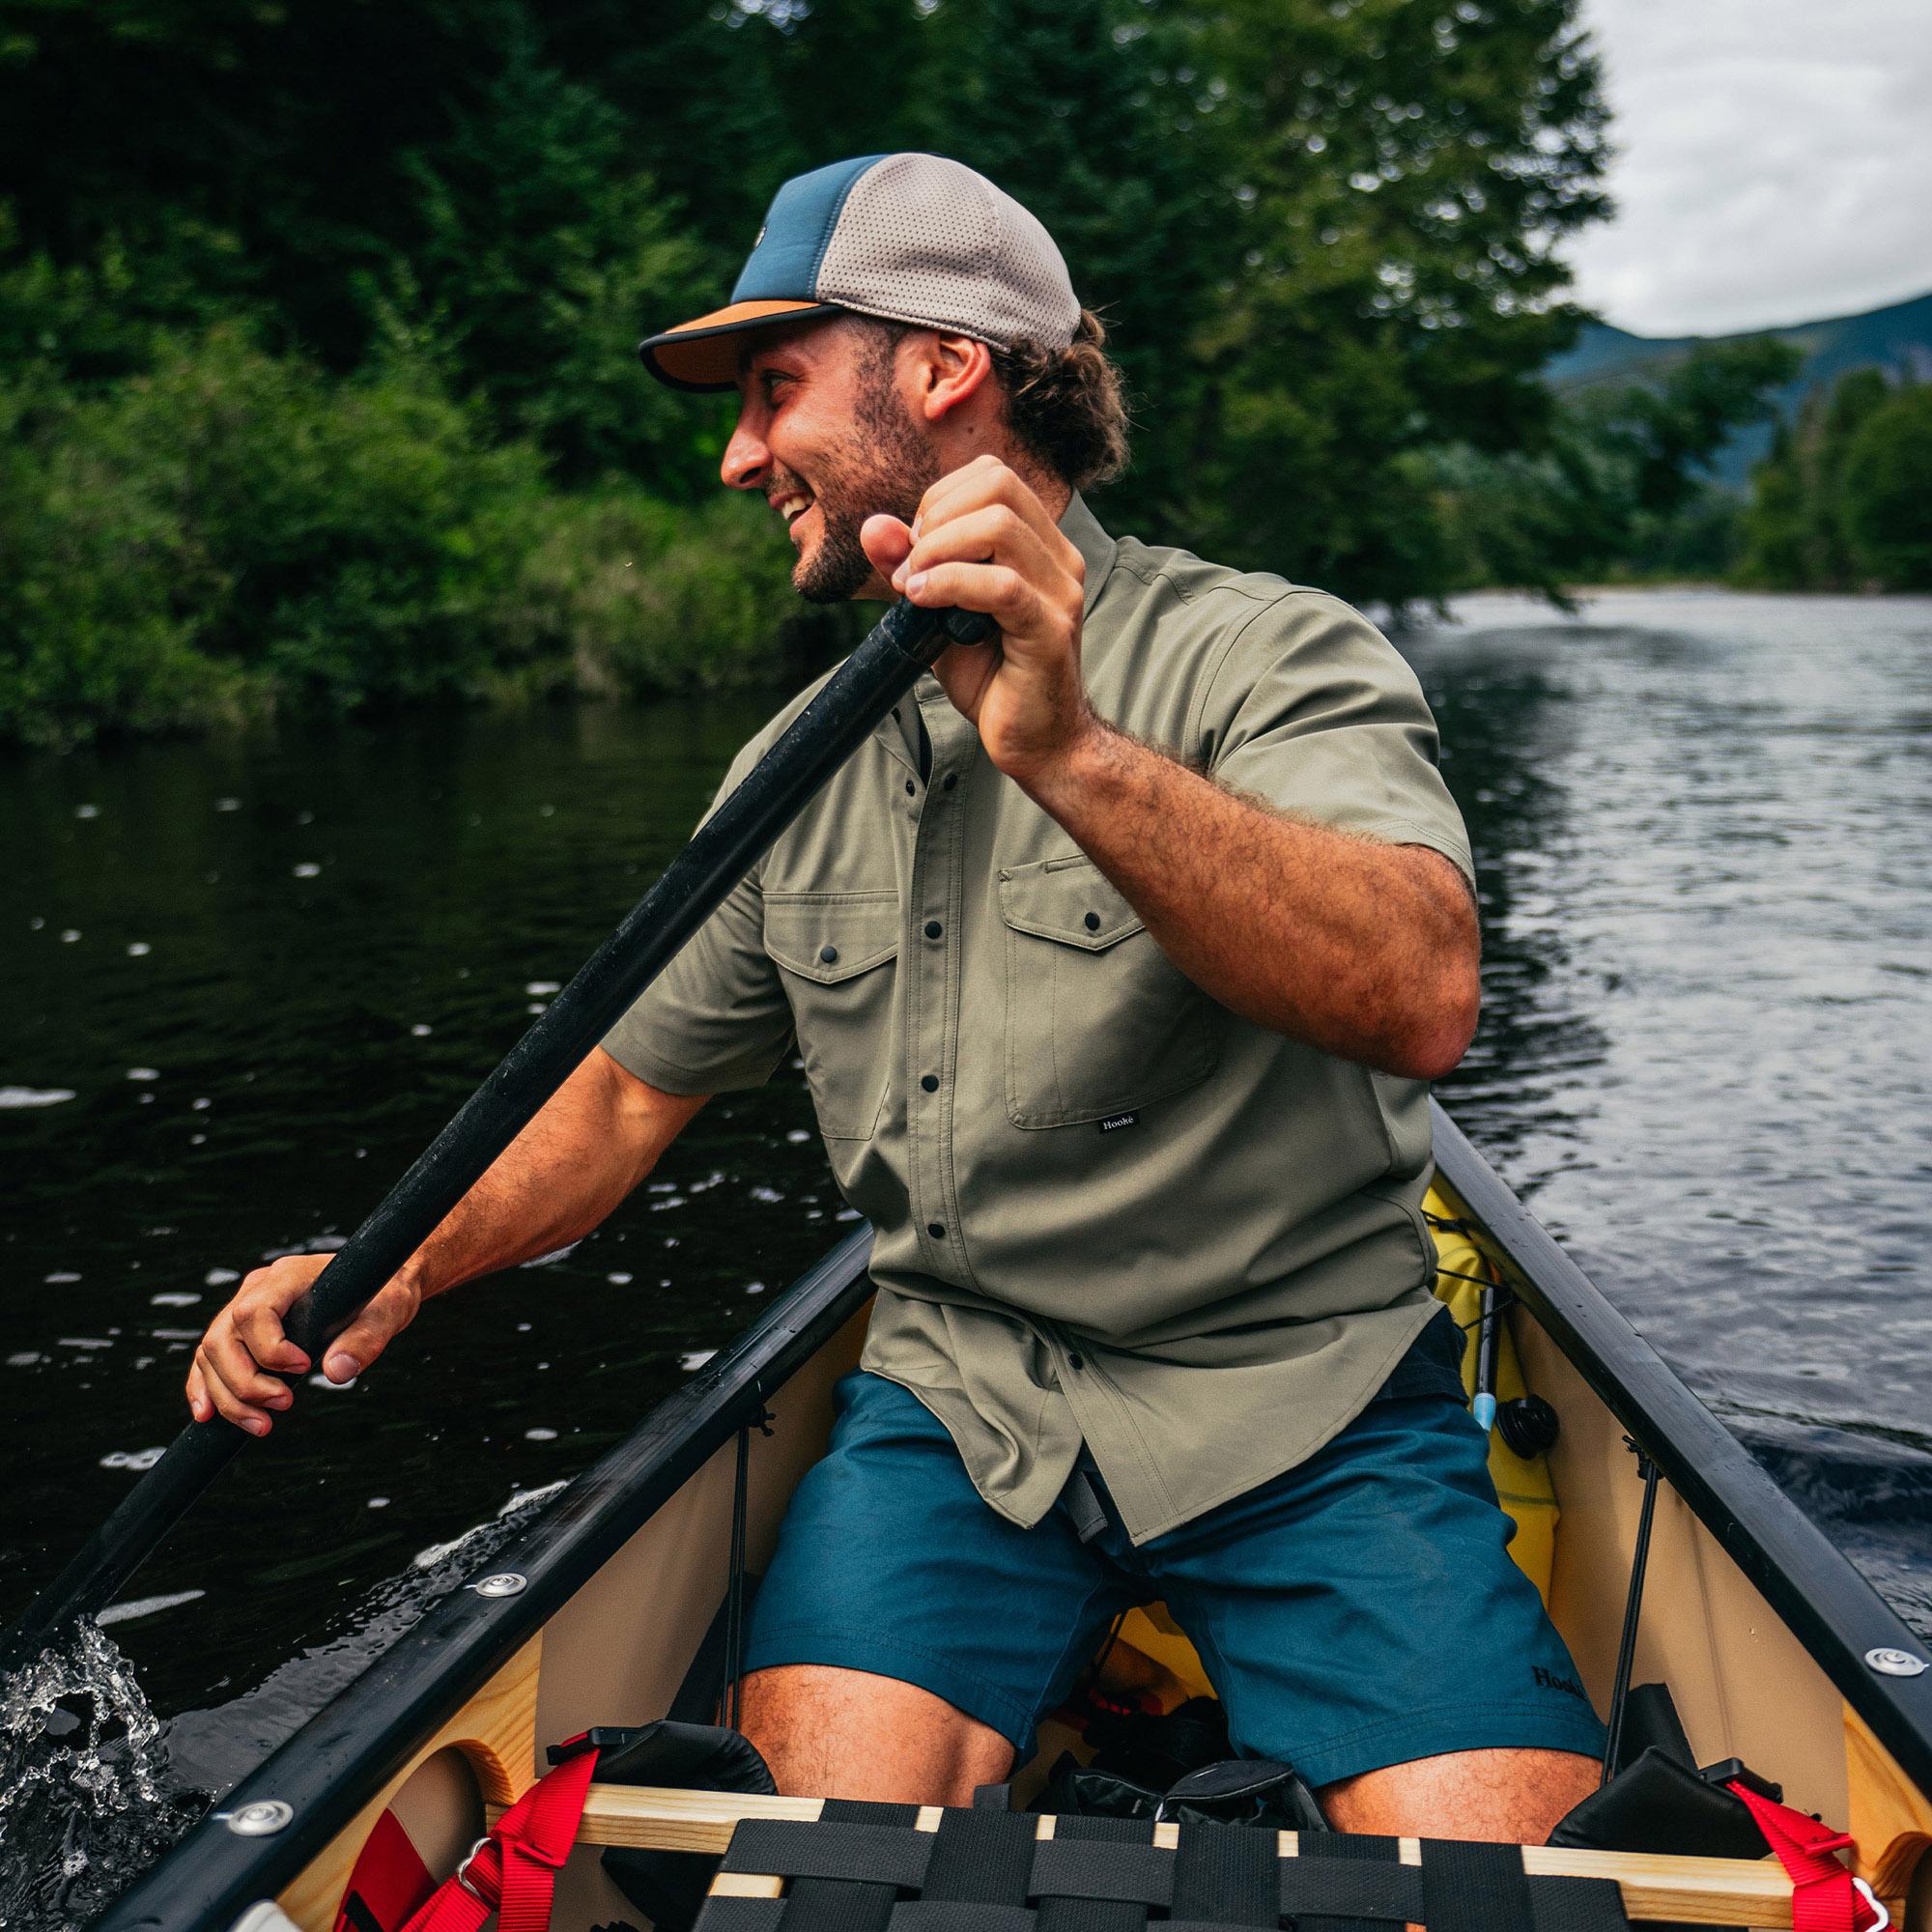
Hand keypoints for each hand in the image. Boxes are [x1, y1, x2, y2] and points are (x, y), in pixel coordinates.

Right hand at [185, 1253, 420, 1433]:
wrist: (380, 1288)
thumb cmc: (383, 1296)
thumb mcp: (387, 1313)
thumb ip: (365, 1340)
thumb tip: (337, 1373)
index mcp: (289, 1275)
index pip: (254, 1312)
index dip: (269, 1348)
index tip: (304, 1369)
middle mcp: (258, 1288)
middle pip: (222, 1338)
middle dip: (245, 1383)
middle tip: (284, 1406)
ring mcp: (243, 1307)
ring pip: (212, 1353)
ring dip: (229, 1396)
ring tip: (262, 1425)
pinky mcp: (241, 1330)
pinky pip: (209, 1359)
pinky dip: (205, 1387)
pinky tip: (208, 1416)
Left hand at [859, 455, 1092, 789]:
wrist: (1034, 741)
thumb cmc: (991, 677)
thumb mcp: (936, 612)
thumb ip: (910, 567)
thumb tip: (873, 526)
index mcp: (1040, 544)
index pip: (992, 475)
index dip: (941, 499)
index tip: (915, 547)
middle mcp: (1059, 558)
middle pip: (998, 486)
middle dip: (937, 517)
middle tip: (911, 566)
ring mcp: (1061, 592)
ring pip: (999, 527)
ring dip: (938, 550)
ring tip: (913, 587)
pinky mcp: (1050, 630)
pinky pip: (1000, 585)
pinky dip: (949, 583)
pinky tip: (922, 601)